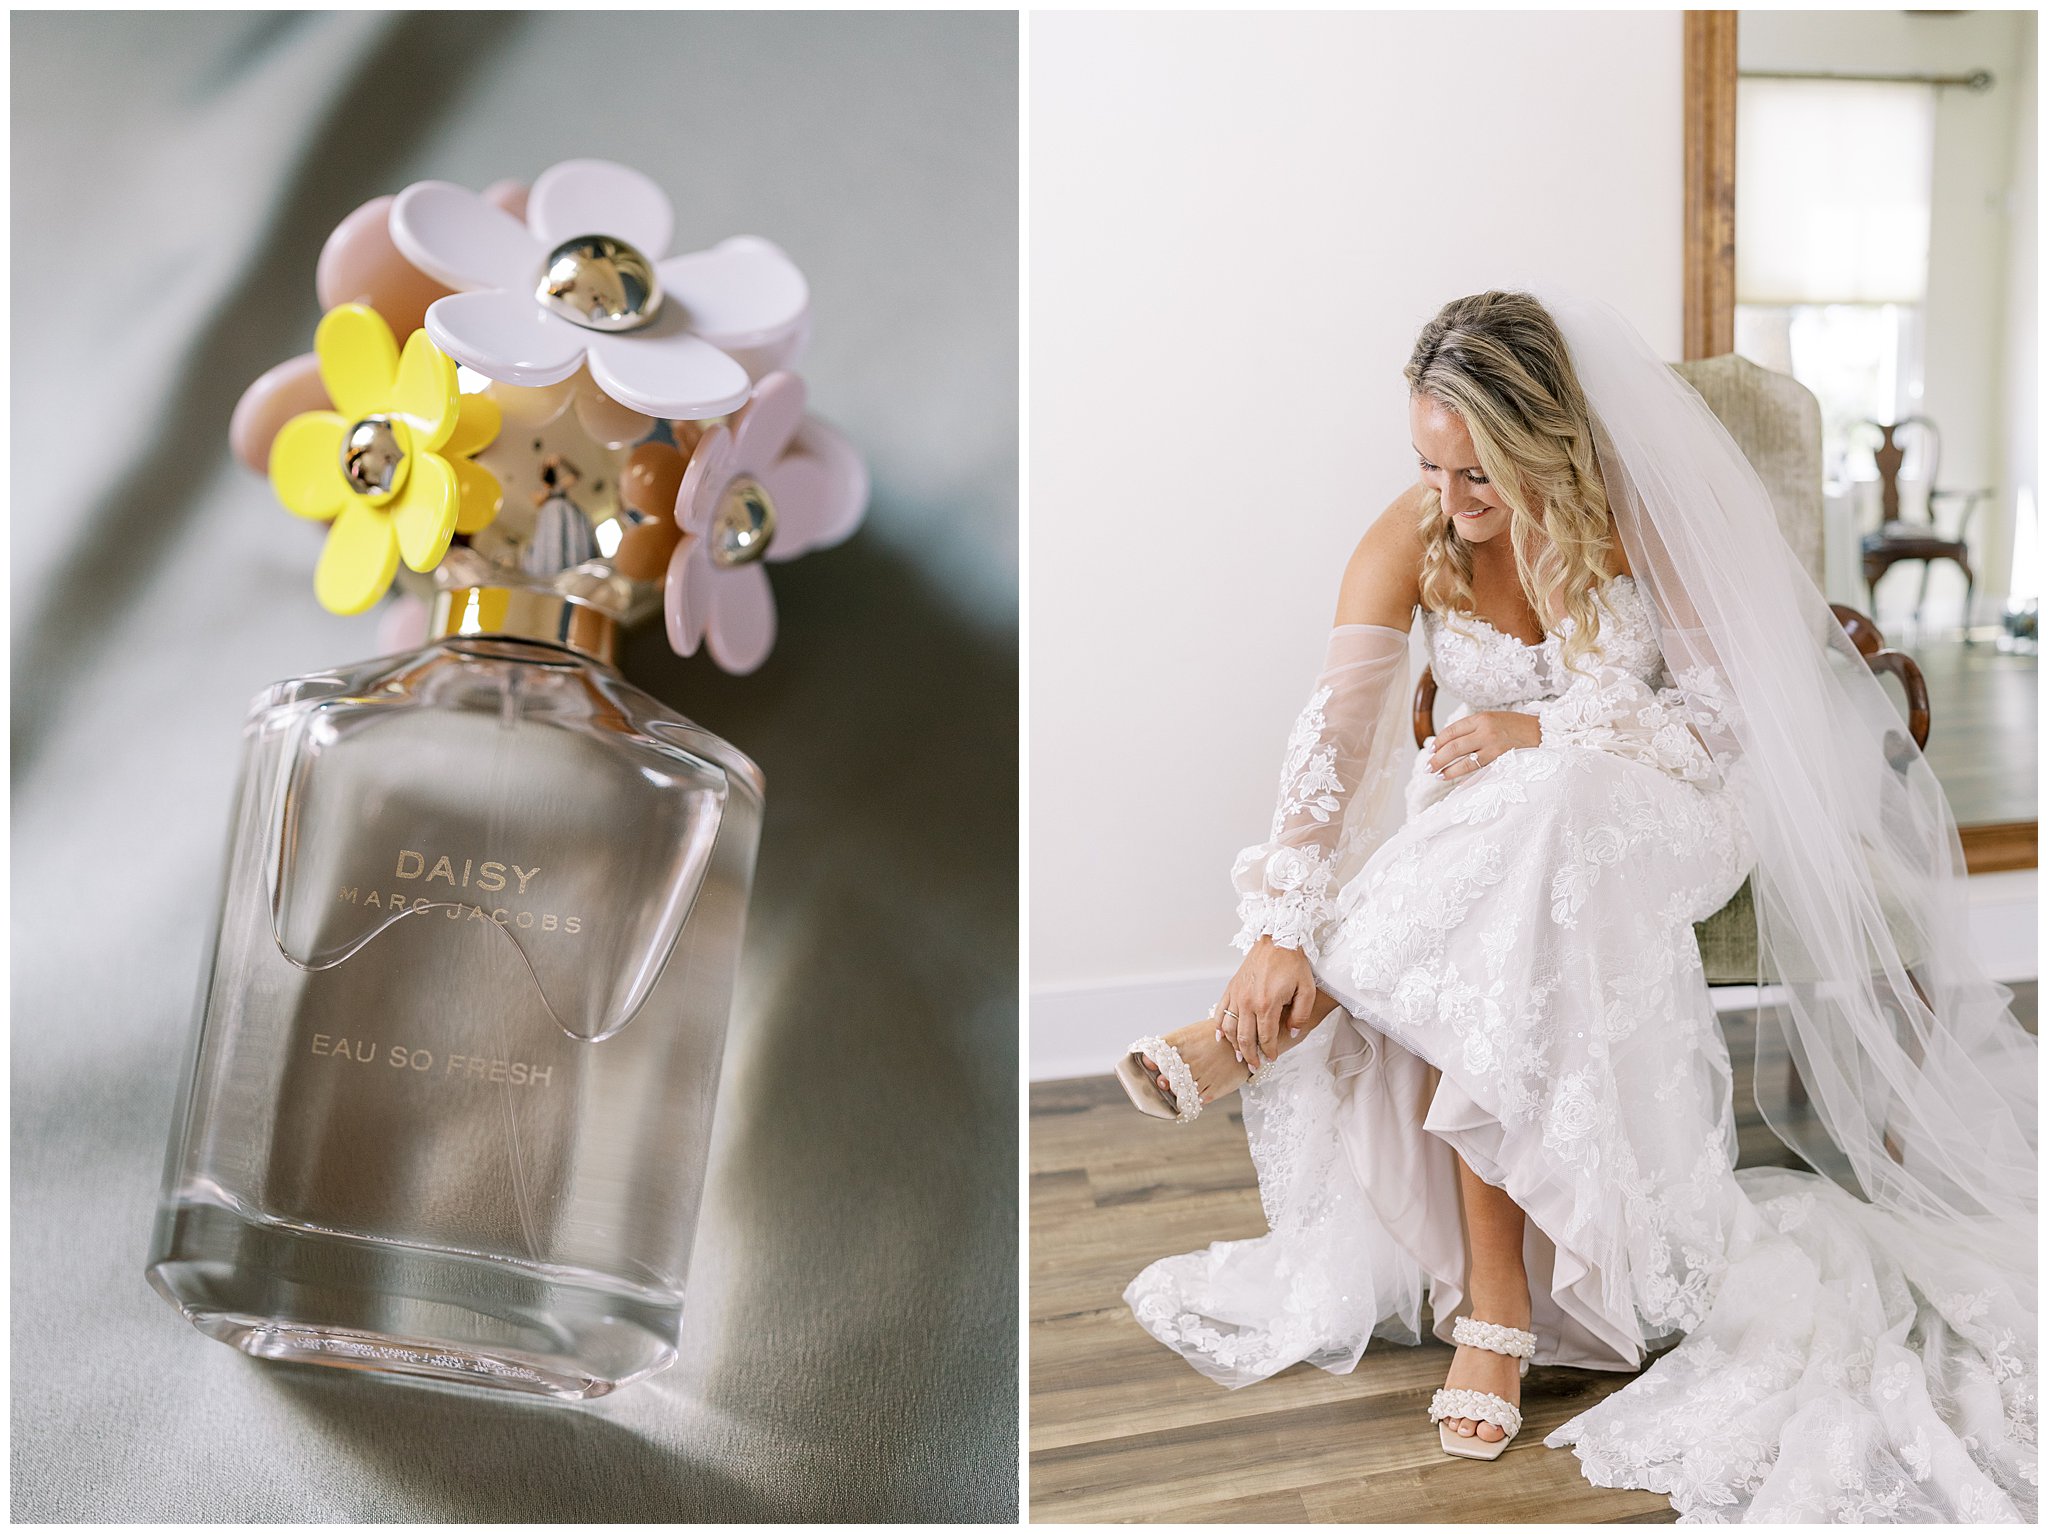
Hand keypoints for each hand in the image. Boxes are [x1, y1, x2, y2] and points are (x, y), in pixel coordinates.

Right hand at [1216, 937, 1318, 1069]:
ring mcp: (1237, 994)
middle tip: (1254, 1065)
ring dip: (1233, 1044)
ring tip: (1240, 1055)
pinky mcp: (1232, 987)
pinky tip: (1220, 1036)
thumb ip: (1301, 1014)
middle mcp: (1248, 1002)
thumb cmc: (1292, 962)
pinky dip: (1219, 1025)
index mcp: (1267, 1004)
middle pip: (1245, 1037)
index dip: (1269, 1051)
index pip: (1265, 1037)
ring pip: (1229, 1028)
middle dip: (1250, 1055)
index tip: (1272, 1058)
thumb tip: (1291, 1032)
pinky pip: (1220, 1010)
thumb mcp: (1307, 989)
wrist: (1277, 938)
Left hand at [1427, 709, 1540, 781]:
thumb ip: (1473, 729)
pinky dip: (1466, 777)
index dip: (1439, 742)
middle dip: (1438, 758)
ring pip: (1464, 760)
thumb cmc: (1517, 727)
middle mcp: (1485, 730)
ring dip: (1448, 769)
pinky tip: (1457, 782)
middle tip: (1428, 767)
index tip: (1431, 750)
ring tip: (1438, 775)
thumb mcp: (1493, 719)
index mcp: (1481, 718)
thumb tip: (1449, 743)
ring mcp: (1494, 745)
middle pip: (1453, 746)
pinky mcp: (1502, 759)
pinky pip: (1478, 770)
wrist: (1544, 732)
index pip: (1452, 731)